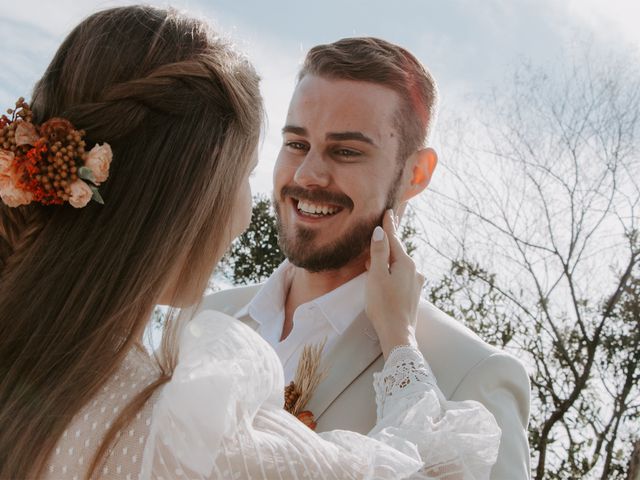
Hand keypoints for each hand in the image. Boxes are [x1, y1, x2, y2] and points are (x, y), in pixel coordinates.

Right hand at [365, 210, 424, 358]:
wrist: (397, 334)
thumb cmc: (383, 305)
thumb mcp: (376, 275)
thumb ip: (378, 252)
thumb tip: (380, 231)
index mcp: (405, 263)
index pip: (394, 239)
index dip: (389, 225)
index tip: (389, 211)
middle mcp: (414, 270)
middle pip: (397, 251)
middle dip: (387, 242)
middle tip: (382, 228)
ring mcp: (415, 283)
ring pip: (398, 264)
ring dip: (387, 259)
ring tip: (376, 255)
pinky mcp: (413, 294)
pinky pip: (400, 275)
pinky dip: (391, 271)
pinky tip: (383, 276)